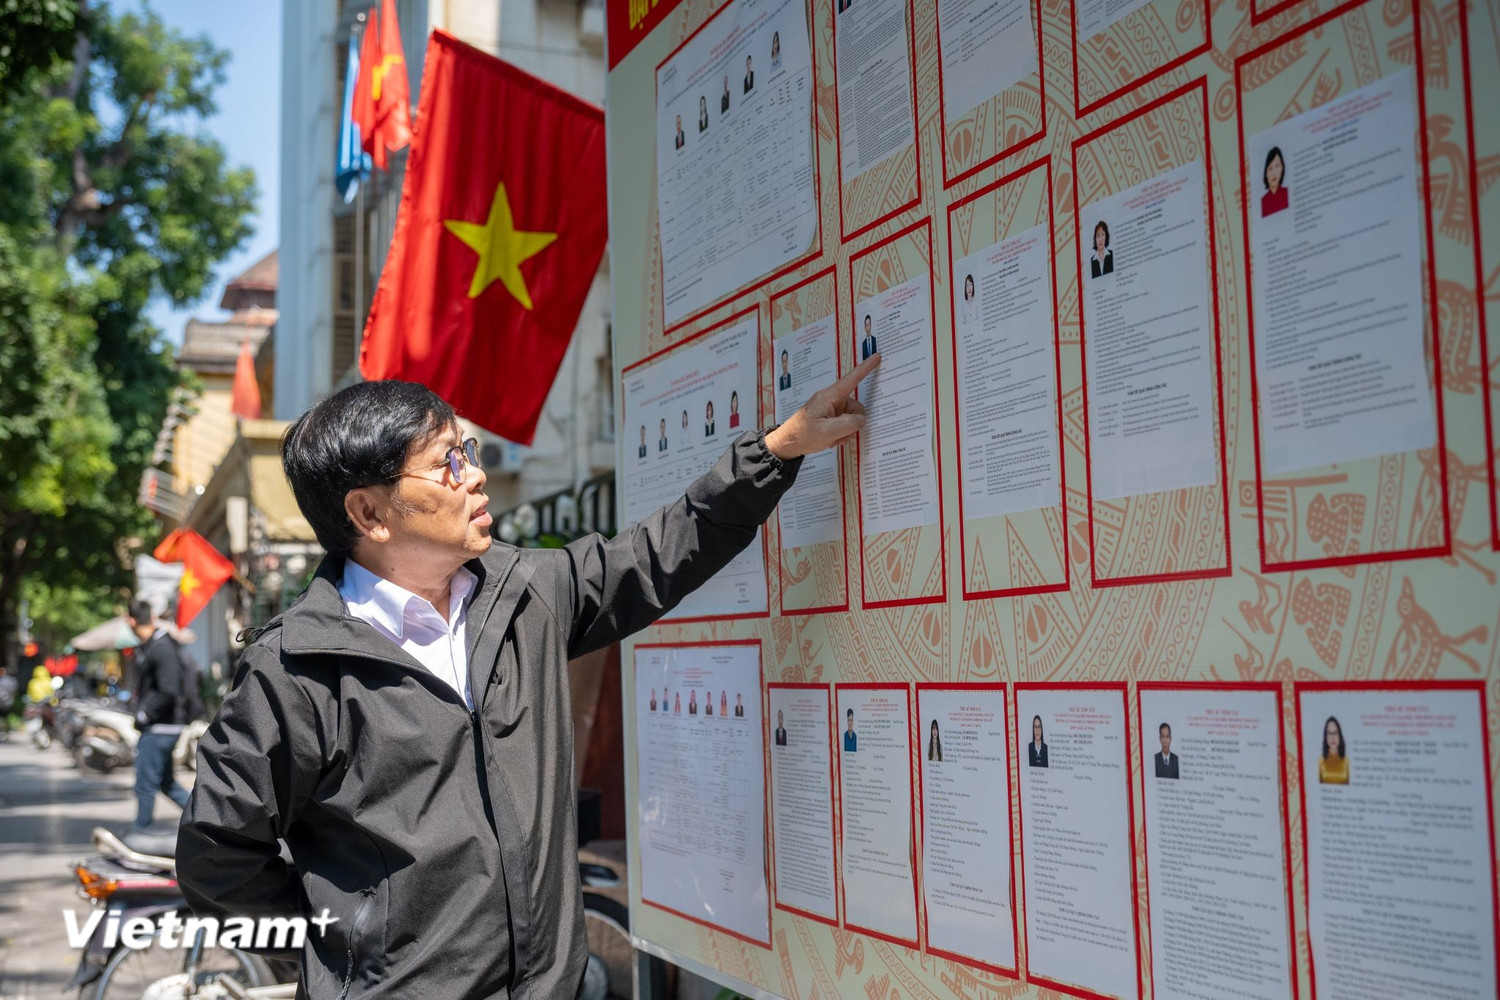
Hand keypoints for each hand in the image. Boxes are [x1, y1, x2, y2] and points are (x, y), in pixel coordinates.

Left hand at [765, 353, 879, 459]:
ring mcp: (830, 408)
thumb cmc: (803, 435)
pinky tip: (830, 439)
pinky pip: (844, 423)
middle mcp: (831, 399)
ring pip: (851, 418)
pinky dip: (840, 433)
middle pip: (855, 406)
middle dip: (853, 423)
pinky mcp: (828, 417)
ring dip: (846, 431)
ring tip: (832, 438)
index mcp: (830, 396)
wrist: (787, 444)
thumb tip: (861, 420)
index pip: (852, 379)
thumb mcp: (828, 432)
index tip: (877, 356)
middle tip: (840, 435)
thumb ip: (849, 424)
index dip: (866, 368)